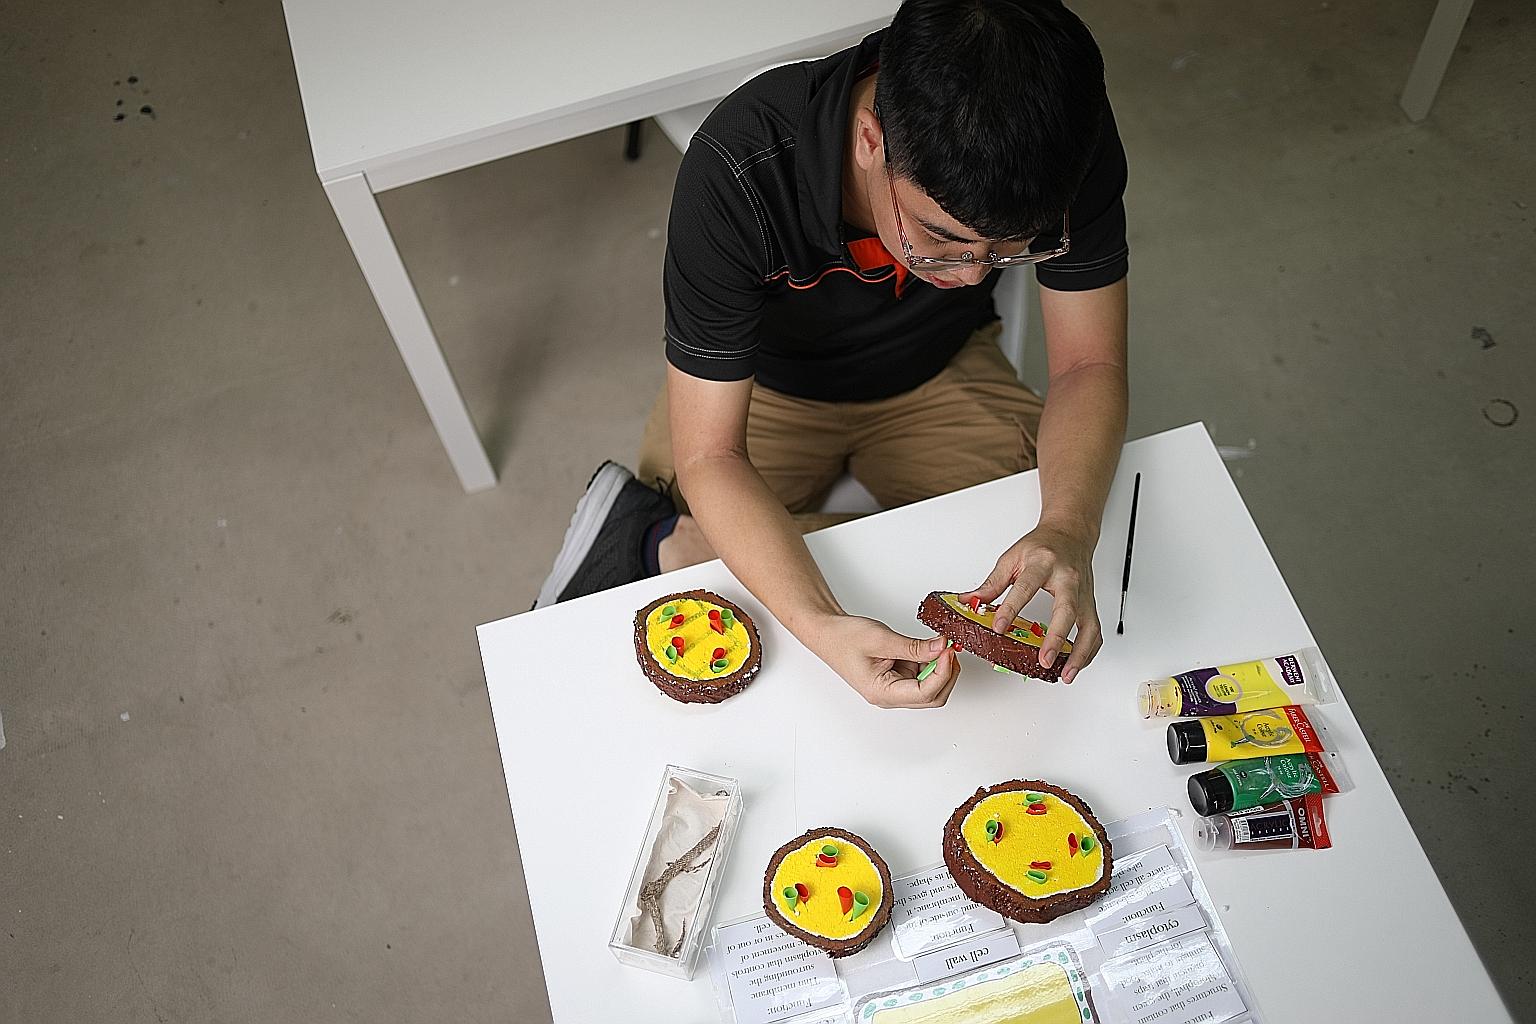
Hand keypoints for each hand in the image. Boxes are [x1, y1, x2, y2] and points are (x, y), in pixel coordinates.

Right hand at [808, 615, 960, 708]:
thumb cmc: (844, 638)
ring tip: (939, 644)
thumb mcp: (881, 639)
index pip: (924, 693)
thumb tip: (941, 648)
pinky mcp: (897, 677)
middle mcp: (890, 696)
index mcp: (882, 693)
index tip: (948, 651)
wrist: (827, 632)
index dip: (942, 672)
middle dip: (946, 673)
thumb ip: (914, 646)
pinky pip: (922, 674)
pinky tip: (930, 646)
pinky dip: (931, 661)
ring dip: (939, 667)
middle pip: (932, 696)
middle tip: (950, 649)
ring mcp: (894, 687)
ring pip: (930, 686)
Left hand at [962, 522, 1103, 683]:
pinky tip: (1076, 665)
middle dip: (1057, 638)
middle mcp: (1067, 579)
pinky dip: (1088, 652)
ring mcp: (1083, 593)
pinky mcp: (1090, 603)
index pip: (1026, 588)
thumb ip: (991, 584)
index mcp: (1043, 563)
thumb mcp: (1011, 558)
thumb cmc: (1042, 545)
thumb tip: (969, 602)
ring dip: (1080, 654)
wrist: (1069, 534)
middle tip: (1045, 660)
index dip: (1011, 609)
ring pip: (1089, 626)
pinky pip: (1095, 631)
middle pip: (1067, 610)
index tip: (999, 627)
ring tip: (1066, 674)